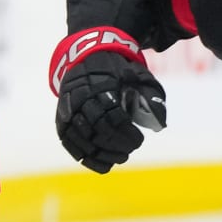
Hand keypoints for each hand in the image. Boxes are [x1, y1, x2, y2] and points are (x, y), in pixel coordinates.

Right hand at [50, 26, 165, 172]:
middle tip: (130, 149)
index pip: (113, 118)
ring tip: (121, 157)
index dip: (126, 134)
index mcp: (101, 86)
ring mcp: (68, 110)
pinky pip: (70, 144)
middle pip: (98, 131)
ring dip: (103, 154)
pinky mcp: (61, 120)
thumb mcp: (138, 74)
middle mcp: (80, 98)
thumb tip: (160, 124)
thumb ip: (151, 95)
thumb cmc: (117, 69)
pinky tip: (104, 165)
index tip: (139, 139)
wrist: (85, 57)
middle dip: (117, 145)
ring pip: (83, 140)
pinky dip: (86, 158)